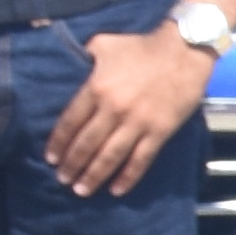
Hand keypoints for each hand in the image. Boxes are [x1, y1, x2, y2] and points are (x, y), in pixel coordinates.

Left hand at [42, 27, 218, 197]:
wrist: (184, 50)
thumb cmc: (142, 46)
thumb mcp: (104, 44)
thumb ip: (84, 56)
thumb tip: (67, 60)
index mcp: (96, 88)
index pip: (70, 123)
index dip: (59, 143)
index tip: (51, 158)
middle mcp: (113, 109)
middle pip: (86, 144)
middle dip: (72, 165)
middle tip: (62, 180)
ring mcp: (137, 122)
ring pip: (110, 156)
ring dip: (94, 175)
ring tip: (82, 190)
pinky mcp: (159, 131)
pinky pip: (140, 159)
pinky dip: (128, 177)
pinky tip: (117, 190)